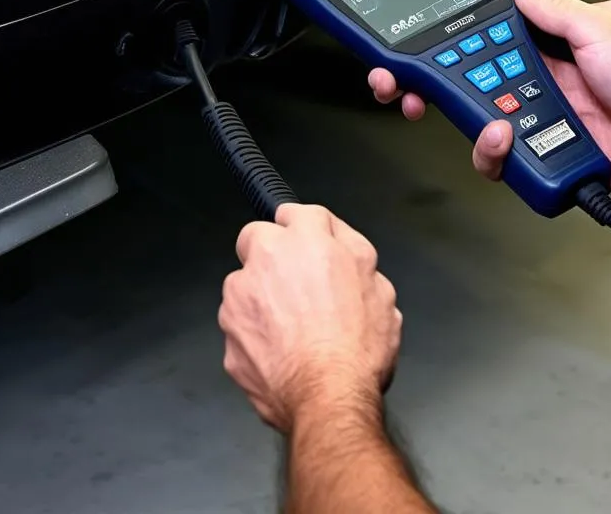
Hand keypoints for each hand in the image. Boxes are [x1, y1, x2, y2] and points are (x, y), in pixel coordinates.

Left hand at [219, 205, 401, 433]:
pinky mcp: (228, 336)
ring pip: (244, 284)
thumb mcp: (381, 287)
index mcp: (307, 240)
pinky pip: (240, 326)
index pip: (295, 212)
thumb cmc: (358, 346)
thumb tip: (337, 238)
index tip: (308, 241)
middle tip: (296, 281)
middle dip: (270, 253)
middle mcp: (267, 260)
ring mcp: (240, 299)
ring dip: (261, 297)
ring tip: (294, 328)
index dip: (305, 230)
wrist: (328, 398)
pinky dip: (255, 334)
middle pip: (256, 237)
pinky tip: (283, 352)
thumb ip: (352, 250)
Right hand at [368, 0, 610, 195]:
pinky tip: (512, 147)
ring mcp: (550, 119)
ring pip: (487, 125)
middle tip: (415, 89)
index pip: (491, 37)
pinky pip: (513, 162)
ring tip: (497, 124)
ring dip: (477, 126)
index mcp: (557, 42)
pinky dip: (503, 159)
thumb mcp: (602, 24)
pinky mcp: (556, 155)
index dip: (455, 43)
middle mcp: (548, 80)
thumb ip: (552, 7)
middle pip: (478, 83)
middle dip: (444, 87)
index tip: (424, 46)